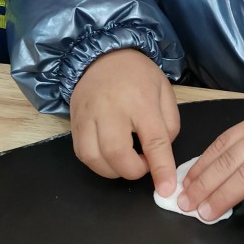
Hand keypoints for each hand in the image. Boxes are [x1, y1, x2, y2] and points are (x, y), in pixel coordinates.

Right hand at [69, 49, 178, 195]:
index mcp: (140, 100)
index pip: (154, 140)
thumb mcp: (165, 92)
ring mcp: (88, 115)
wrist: (103, 55)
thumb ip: (169, 125)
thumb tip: (161, 155)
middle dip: (133, 171)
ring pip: (94, 157)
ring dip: (113, 171)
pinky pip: (81, 153)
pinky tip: (109, 156)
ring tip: (127, 161)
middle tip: (144, 164)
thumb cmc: (139, 75)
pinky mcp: (74, 122)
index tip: (167, 189)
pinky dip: (97, 163)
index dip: (161, 168)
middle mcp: (111, 109)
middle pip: (117, 153)